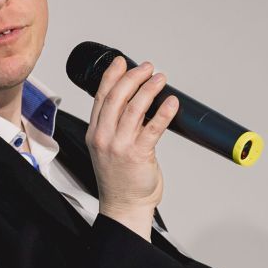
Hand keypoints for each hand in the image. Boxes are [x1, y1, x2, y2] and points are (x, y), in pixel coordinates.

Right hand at [86, 56, 179, 239]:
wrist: (125, 205)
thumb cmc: (121, 179)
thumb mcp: (110, 148)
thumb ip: (117, 126)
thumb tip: (137, 101)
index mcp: (95, 133)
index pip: (101, 97)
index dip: (111, 75)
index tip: (122, 61)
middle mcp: (104, 137)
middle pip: (116, 97)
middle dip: (133, 77)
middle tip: (148, 68)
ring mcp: (119, 146)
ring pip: (134, 108)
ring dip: (148, 89)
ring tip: (160, 79)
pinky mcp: (138, 155)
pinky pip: (153, 127)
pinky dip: (164, 112)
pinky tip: (172, 102)